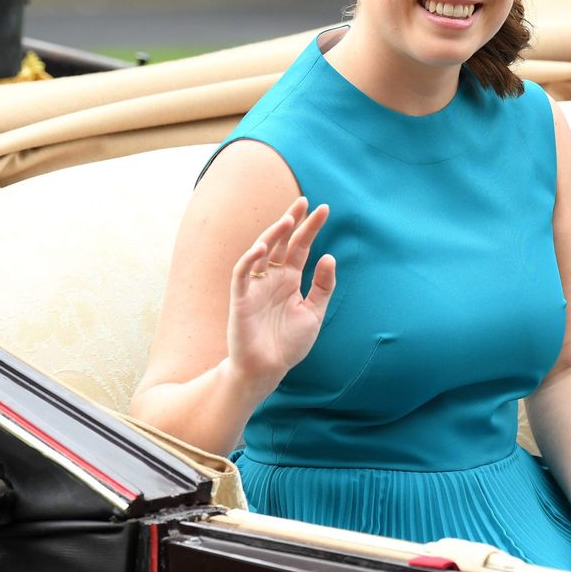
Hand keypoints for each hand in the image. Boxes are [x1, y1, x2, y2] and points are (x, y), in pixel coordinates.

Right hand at [224, 197, 335, 390]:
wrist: (268, 369)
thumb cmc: (288, 343)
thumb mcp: (314, 312)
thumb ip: (323, 285)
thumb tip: (329, 257)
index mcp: (289, 278)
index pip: (300, 246)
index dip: (310, 228)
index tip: (324, 209)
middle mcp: (272, 277)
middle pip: (282, 242)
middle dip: (292, 221)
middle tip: (304, 201)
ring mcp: (255, 286)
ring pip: (261, 252)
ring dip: (273, 234)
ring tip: (288, 218)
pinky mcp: (241, 299)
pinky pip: (242, 274)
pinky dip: (250, 259)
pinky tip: (262, 247)